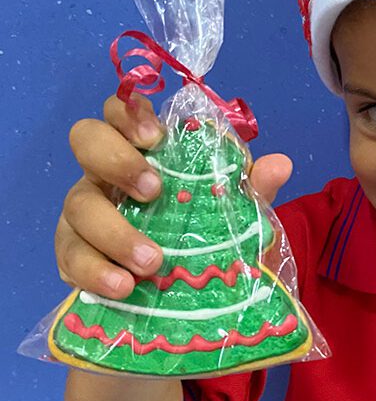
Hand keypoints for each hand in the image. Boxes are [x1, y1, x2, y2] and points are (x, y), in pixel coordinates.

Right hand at [55, 93, 292, 299]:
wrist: (192, 289)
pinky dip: (95, 272)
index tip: (156, 137)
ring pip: (77, 206)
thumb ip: (254, 188)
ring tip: (151, 262)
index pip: (121, 111)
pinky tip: (124, 287)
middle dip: (117, 160)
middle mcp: (106, 174)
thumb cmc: (207, 233)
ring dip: (114, 232)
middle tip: (154, 192)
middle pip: (86, 141)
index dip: (130, 113)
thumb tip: (281, 165)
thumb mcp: (236, 212)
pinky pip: (70, 258)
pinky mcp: (74, 256)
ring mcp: (84, 215)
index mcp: (143, 151)